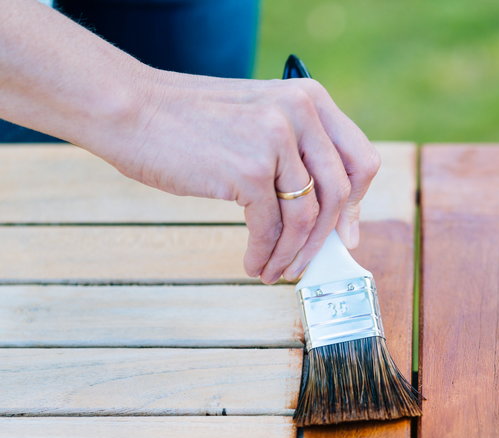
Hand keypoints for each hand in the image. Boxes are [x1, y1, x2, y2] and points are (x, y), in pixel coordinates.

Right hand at [94, 68, 379, 283]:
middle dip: (327, 238)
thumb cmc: (188, 120)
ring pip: (306, 217)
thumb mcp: (258, 118)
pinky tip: (255, 264)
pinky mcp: (250, 171)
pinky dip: (266, 254)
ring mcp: (276, 141)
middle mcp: (301, 113)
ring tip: (277, 270)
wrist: (130, 109)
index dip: (358, 204)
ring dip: (293, 253)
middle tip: (310, 263)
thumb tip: (325, 211)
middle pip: (340, 193)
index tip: (346, 232)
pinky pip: (271, 228)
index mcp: (310, 98)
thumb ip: (295, 151)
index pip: (360, 158)